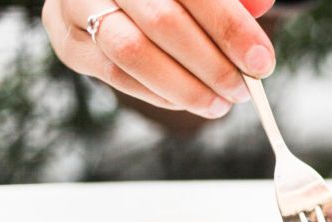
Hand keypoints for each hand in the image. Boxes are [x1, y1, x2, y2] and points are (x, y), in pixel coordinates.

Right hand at [42, 0, 276, 118]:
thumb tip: (263, 5)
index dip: (230, 28)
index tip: (261, 62)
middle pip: (162, 22)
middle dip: (211, 65)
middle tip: (242, 89)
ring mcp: (76, 5)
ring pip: (133, 53)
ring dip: (184, 88)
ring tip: (219, 103)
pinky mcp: (68, 42)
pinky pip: (116, 76)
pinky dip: (159, 94)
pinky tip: (188, 100)